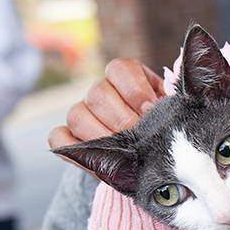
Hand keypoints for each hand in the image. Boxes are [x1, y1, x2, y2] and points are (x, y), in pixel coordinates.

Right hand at [48, 58, 165, 151]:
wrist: (150, 149)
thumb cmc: (164, 125)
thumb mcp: (171, 110)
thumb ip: (171, 101)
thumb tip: (170, 99)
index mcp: (126, 75)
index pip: (120, 69)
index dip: (135, 91)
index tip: (152, 110)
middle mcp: (100, 90)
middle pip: (98, 95)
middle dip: (122, 120)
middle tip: (141, 138)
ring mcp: (81, 111)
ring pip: (77, 115)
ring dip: (101, 137)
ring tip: (124, 152)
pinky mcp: (68, 135)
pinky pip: (58, 138)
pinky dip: (73, 149)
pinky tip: (97, 160)